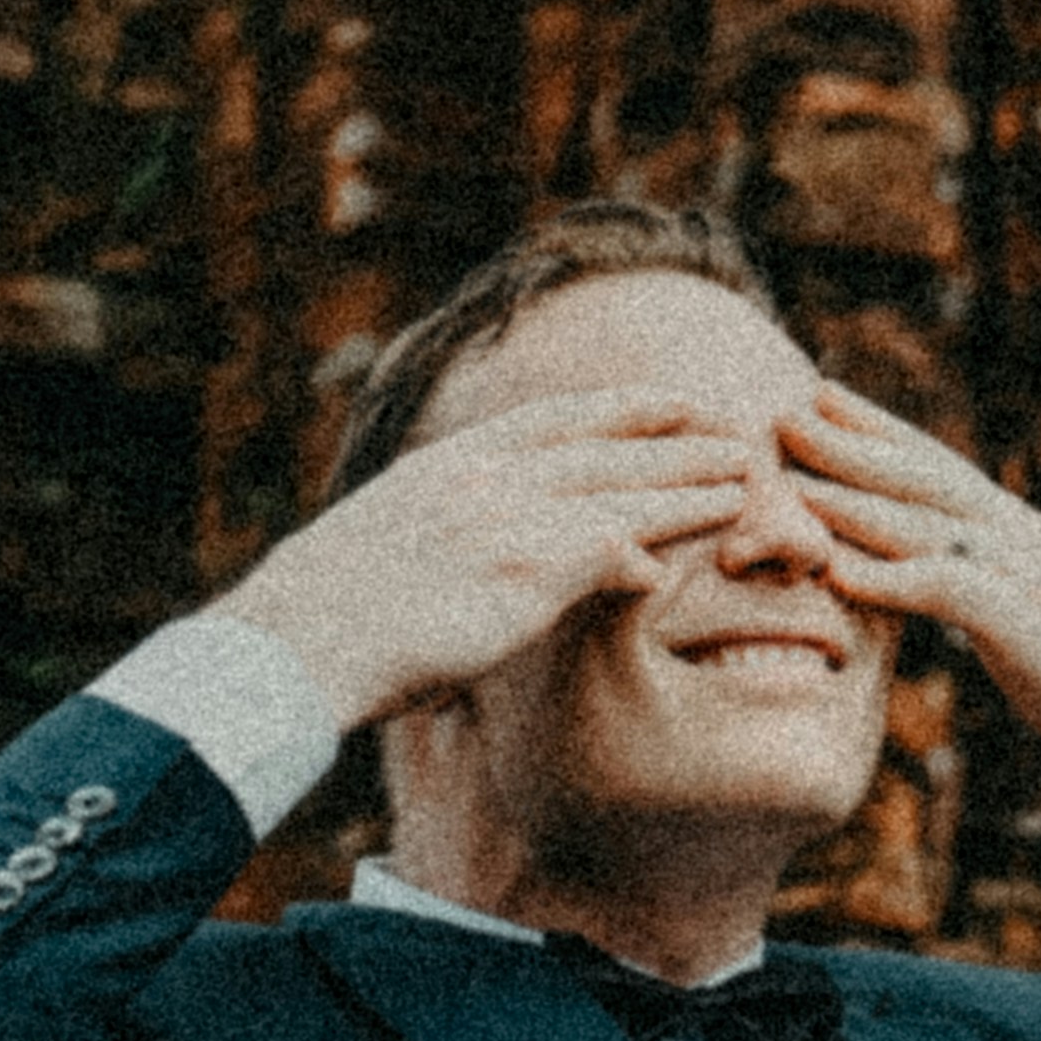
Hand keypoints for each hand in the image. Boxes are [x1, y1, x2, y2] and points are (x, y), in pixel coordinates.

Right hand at [213, 387, 774, 728]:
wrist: (294, 642)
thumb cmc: (327, 615)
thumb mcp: (387, 540)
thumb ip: (447, 526)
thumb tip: (479, 549)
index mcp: (451, 462)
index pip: (557, 418)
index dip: (625, 406)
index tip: (675, 398)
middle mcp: (485, 477)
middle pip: (608, 448)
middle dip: (680, 440)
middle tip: (739, 433)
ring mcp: (507, 519)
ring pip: (625, 494)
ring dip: (689, 490)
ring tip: (746, 488)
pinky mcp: (524, 571)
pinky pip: (612, 550)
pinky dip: (649, 553)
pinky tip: (682, 566)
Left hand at [778, 385, 1040, 815]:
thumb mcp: (1015, 613)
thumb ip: (966, 581)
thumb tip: (911, 568)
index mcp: (1010, 530)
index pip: (935, 464)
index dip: (877, 427)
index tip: (816, 395)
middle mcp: (1016, 536)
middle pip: (922, 478)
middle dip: (850, 445)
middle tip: (780, 414)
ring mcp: (1025, 576)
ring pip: (927, 525)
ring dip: (855, 502)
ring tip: (792, 486)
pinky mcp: (1028, 626)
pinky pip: (950, 592)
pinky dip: (893, 579)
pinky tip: (841, 574)